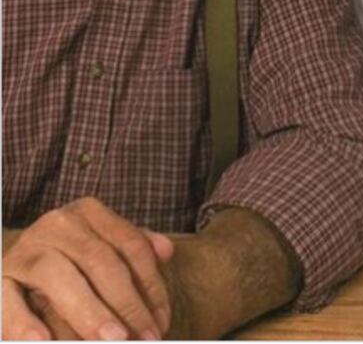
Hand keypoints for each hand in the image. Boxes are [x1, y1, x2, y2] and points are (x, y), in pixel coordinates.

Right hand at [2, 197, 173, 340]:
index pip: (130, 244)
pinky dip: (24, 324)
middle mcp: (57, 223)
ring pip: (61, 277)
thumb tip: (166, 250)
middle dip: (126, 303)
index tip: (162, 321)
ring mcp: (26, 250)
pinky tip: (43, 342)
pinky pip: (8, 302)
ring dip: (90, 312)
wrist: (23, 275)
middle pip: (100, 260)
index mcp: (88, 212)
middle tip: (143, 337)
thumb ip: (135, 250)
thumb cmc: (75, 266)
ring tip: (113, 339)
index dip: (151, 284)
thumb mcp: (104, 251)